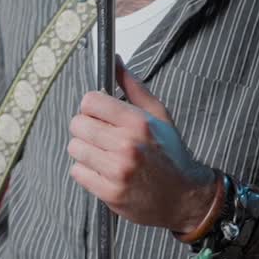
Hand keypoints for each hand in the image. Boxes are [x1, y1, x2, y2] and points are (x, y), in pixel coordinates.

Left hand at [68, 57, 217, 231]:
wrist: (184, 197)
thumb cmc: (170, 154)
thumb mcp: (158, 115)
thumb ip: (133, 86)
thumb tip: (115, 60)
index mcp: (137, 123)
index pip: (90, 101)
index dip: (92, 106)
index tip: (99, 113)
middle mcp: (126, 145)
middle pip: (78, 124)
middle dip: (87, 127)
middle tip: (101, 135)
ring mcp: (117, 171)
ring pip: (74, 148)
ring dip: (85, 150)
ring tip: (104, 154)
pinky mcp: (109, 193)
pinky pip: (77, 172)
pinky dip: (87, 171)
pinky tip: (104, 171)